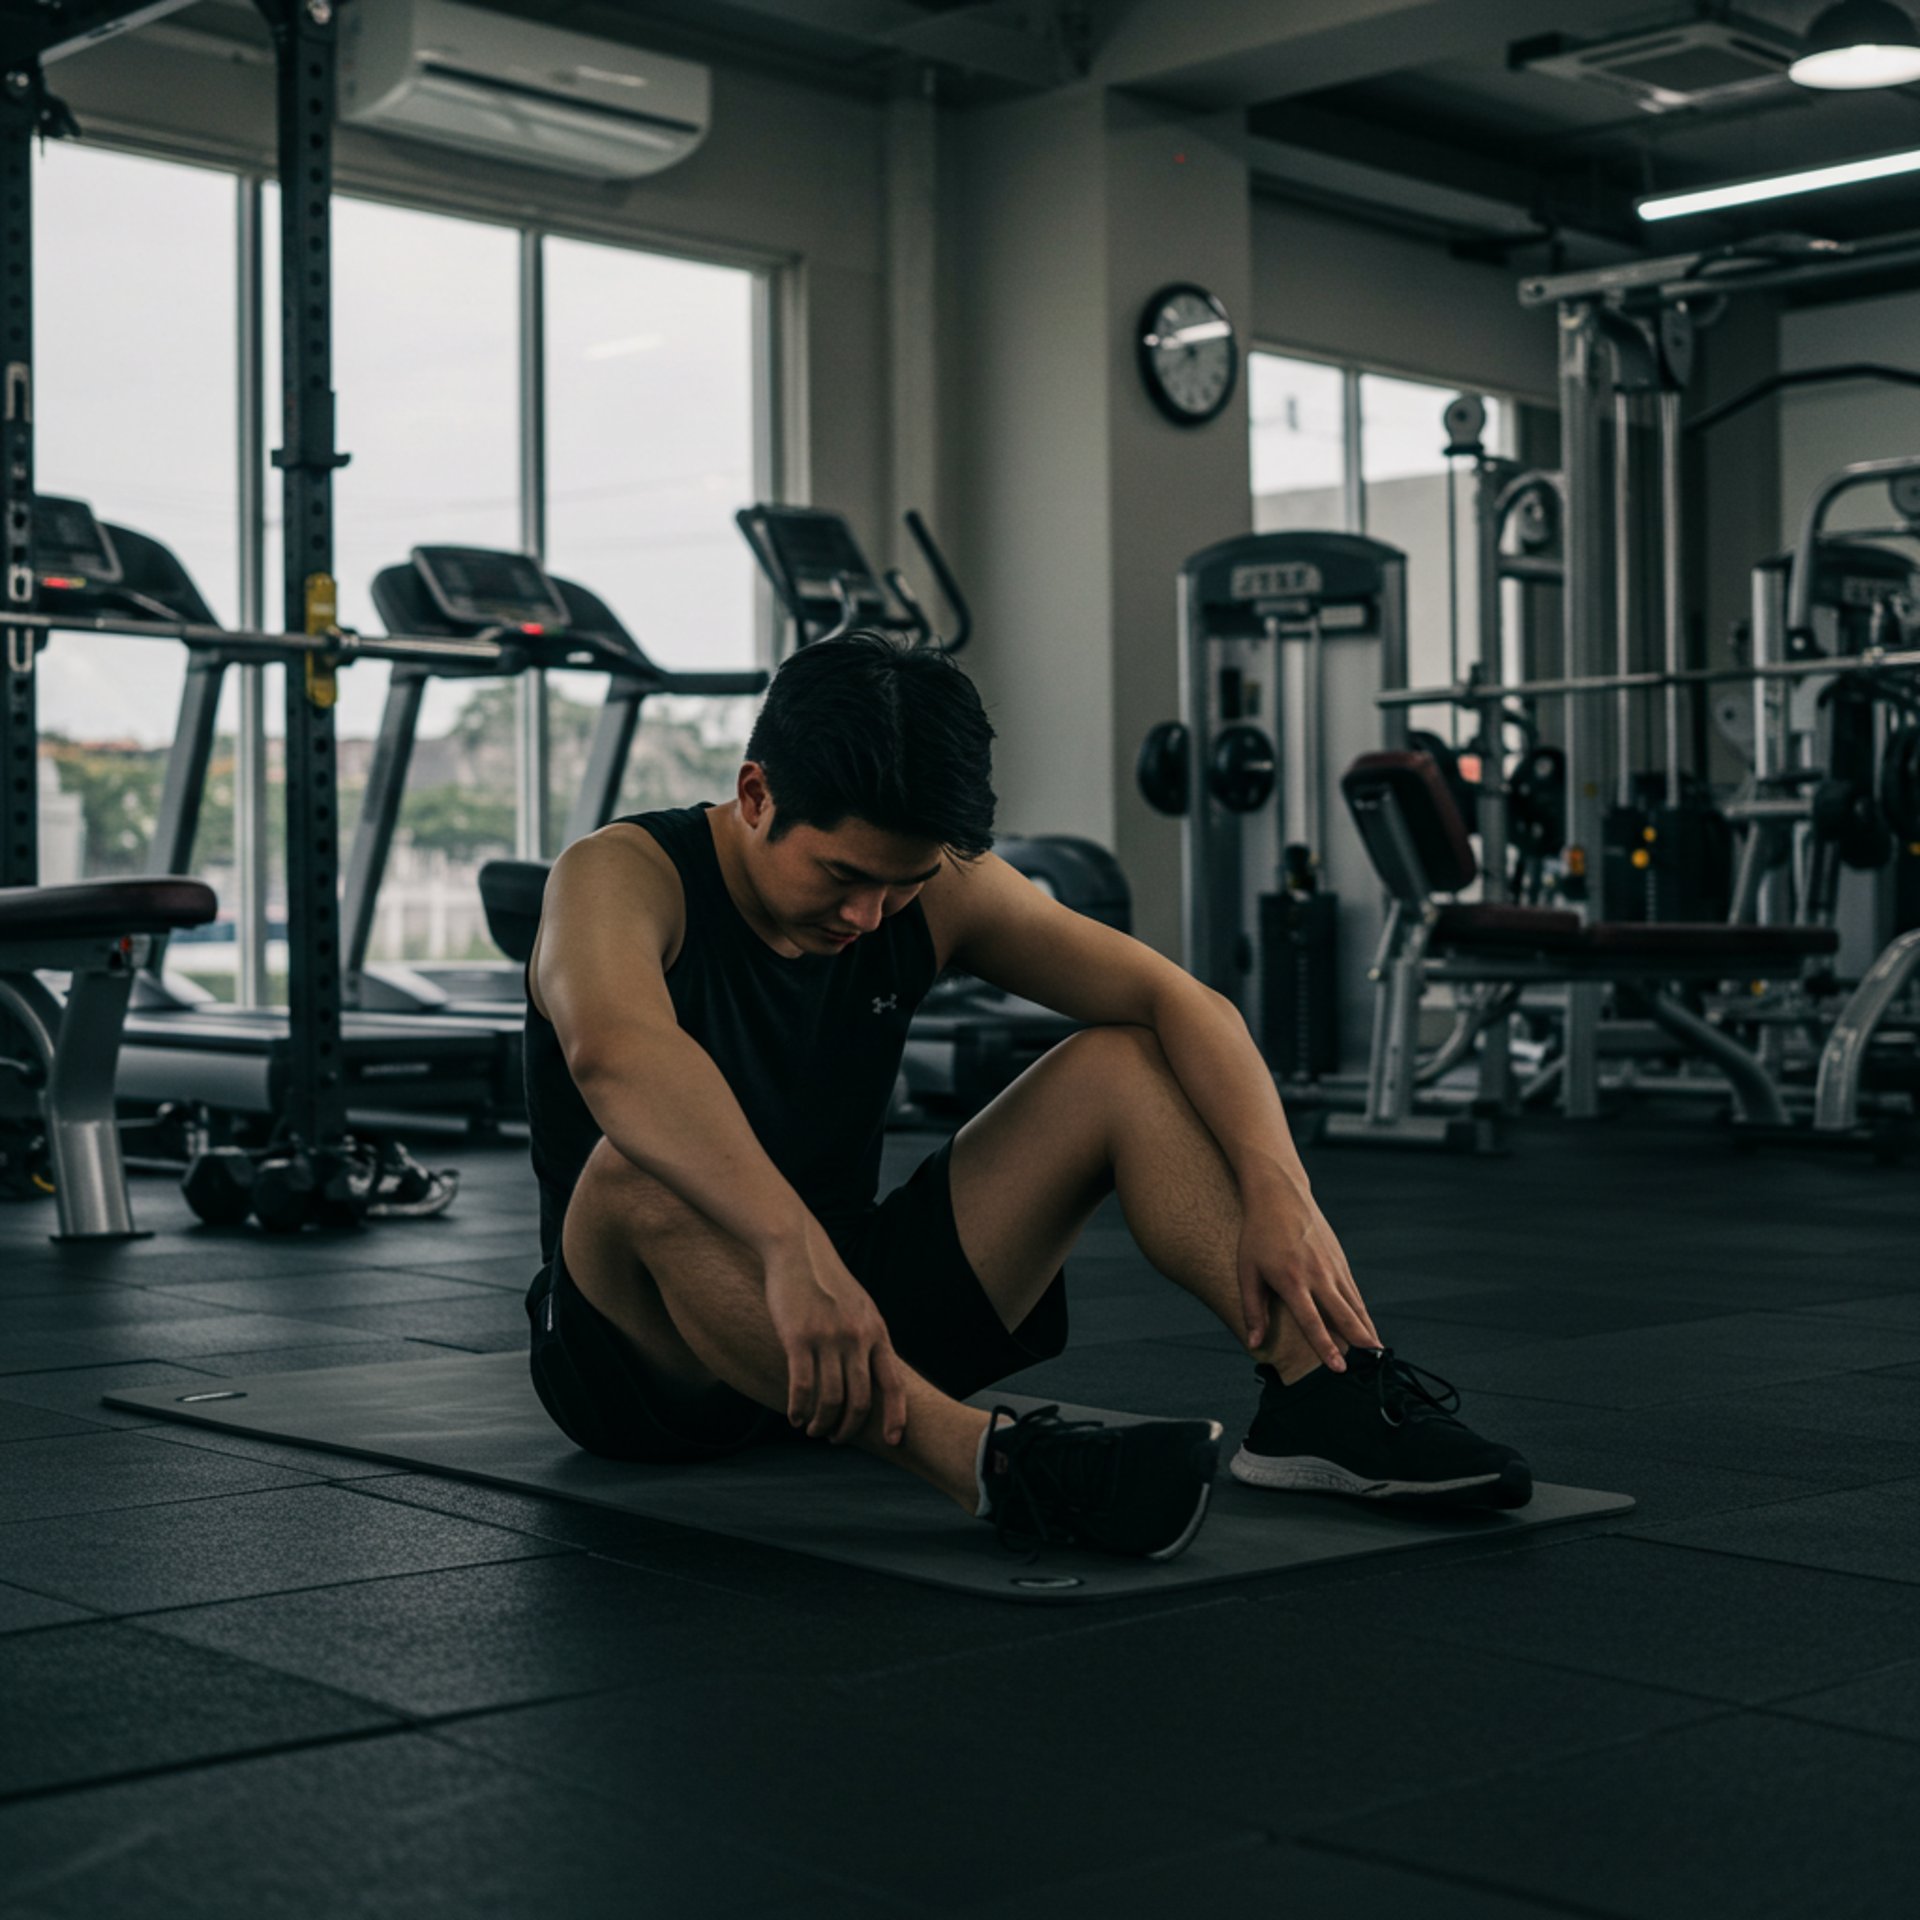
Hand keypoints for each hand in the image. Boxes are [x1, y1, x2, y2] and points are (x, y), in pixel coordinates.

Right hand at [762, 1223, 907, 1446]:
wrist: (797, 1250)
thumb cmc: (827, 1281)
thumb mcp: (860, 1307)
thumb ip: (868, 1337)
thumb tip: (873, 1373)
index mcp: (876, 1331)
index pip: (894, 1383)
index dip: (896, 1416)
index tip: (892, 1440)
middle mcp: (857, 1337)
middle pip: (859, 1400)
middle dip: (848, 1428)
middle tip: (835, 1438)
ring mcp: (828, 1338)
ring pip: (830, 1399)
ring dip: (821, 1422)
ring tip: (812, 1429)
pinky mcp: (798, 1338)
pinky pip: (801, 1387)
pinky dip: (798, 1409)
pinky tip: (793, 1416)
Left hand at [1236, 1192, 1379, 1371]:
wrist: (1280, 1196)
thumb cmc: (1258, 1235)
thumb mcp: (1247, 1271)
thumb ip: (1252, 1310)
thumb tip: (1253, 1344)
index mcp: (1292, 1280)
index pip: (1312, 1321)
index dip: (1325, 1347)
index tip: (1338, 1368)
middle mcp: (1317, 1275)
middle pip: (1343, 1314)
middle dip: (1358, 1341)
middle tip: (1372, 1364)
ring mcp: (1332, 1266)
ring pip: (1354, 1304)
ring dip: (1366, 1328)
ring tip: (1376, 1352)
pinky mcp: (1340, 1260)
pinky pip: (1354, 1291)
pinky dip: (1362, 1311)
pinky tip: (1367, 1326)